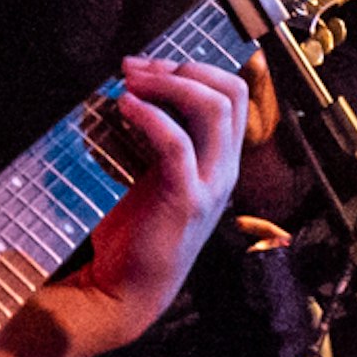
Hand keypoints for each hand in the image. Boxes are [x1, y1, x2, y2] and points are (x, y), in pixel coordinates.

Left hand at [5, 56, 251, 356]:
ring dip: (169, 83)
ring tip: (130, 81)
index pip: (231, 95)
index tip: (146, 66)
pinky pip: (179, 143)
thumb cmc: (132, 233)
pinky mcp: (187, 200)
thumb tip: (132, 89)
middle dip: (184, 67)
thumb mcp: (150, 175)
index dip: (192, 68)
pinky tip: (125, 107)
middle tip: (138, 68)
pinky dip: (152, 116)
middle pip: (232, 93)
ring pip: (215, 109)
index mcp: (220, 161)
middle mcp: (225, 169)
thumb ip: (154, 138)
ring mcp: (211, 185)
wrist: (123, 291)